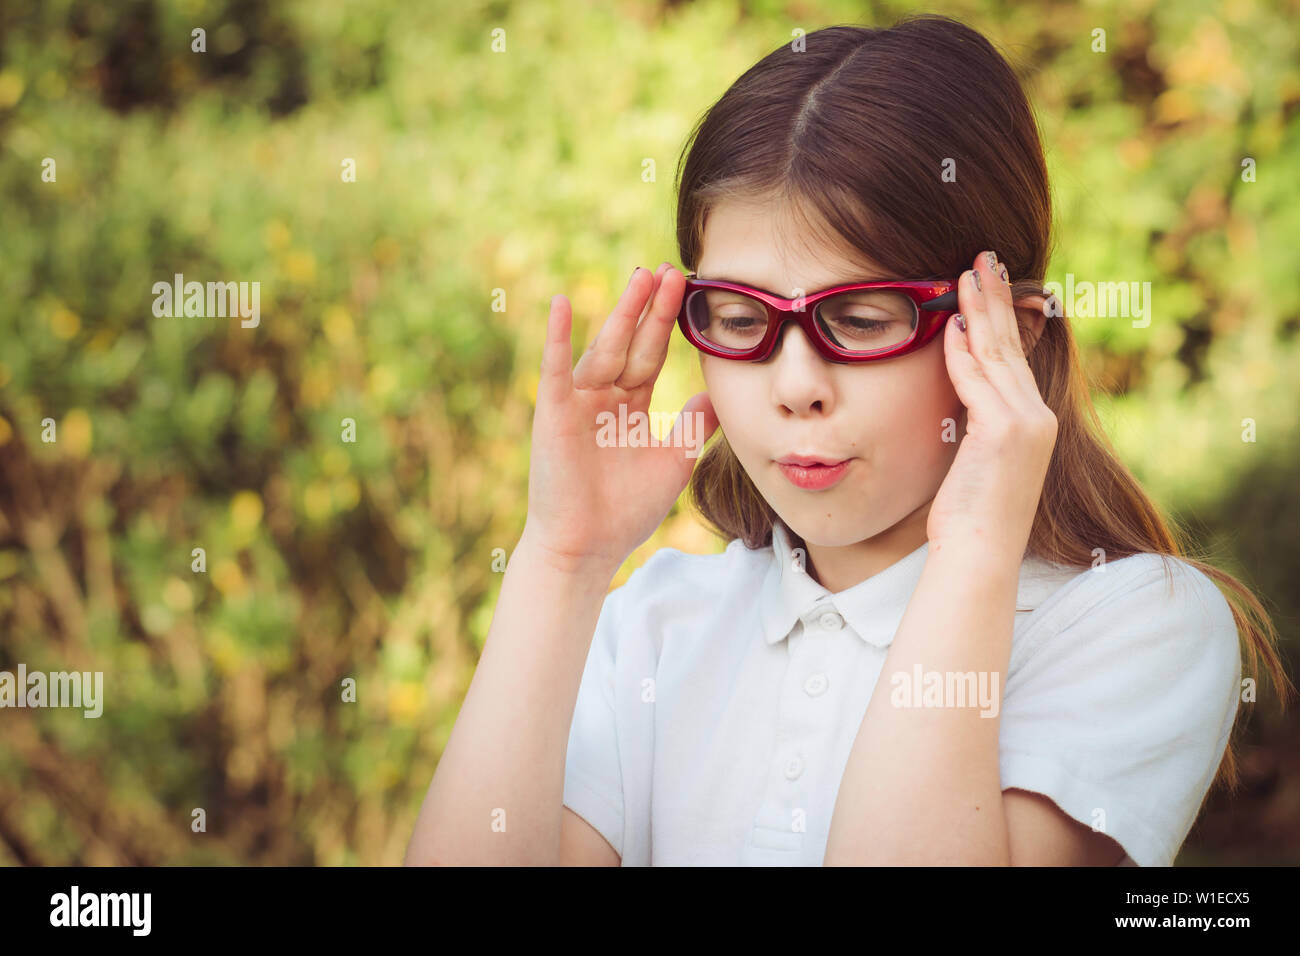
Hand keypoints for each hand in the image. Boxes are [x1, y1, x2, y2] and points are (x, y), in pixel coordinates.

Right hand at [522, 263, 718, 572]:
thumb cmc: (627, 509)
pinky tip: (563, 303)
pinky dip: (558, 337)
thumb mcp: (675, 459)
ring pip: (604, 349)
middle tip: (671, 270)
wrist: (588, 546)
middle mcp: (602, 397)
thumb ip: (695, 423)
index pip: (651, 354)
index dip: (667, 322)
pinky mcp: (553, 412)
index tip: (686, 286)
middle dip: (650, 308)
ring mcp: (577, 402)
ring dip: (622, 313)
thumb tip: (718, 390)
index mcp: (629, 405)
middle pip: (631, 343)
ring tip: (642, 277)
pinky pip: (555, 368)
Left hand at [926, 251, 1057, 556]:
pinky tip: (949, 326)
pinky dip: (962, 353)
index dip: (1001, 318)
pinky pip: (977, 382)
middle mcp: (1037, 417)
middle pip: (1012, 345)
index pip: (1016, 357)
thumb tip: (958, 398)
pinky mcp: (1004, 434)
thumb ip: (974, 425)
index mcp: (1033, 422)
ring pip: (998, 354)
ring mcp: (1025, 424)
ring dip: (980, 311)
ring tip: (967, 274)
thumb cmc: (970, 516)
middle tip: (983, 258)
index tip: (987, 285)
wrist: (980, 554)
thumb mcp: (975, 462)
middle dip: (995, 299)